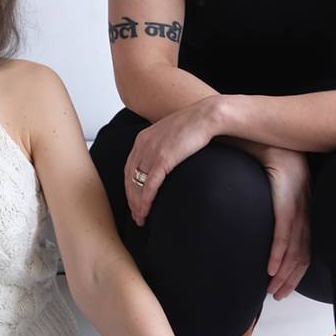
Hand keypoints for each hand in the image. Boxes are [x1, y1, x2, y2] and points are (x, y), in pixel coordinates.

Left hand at [124, 99, 216, 225]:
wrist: (206, 116)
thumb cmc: (194, 126)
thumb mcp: (171, 134)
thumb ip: (163, 145)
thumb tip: (166, 159)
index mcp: (142, 138)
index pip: (129, 168)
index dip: (129, 186)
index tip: (133, 201)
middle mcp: (142, 145)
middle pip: (129, 178)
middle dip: (131, 199)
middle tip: (136, 215)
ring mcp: (151, 152)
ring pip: (137, 184)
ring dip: (137, 204)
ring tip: (141, 218)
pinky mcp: (162, 159)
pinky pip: (149, 185)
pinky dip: (146, 200)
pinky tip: (145, 211)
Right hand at [259, 147, 311, 299]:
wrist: (243, 121)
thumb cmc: (247, 149)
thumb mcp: (260, 179)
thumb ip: (264, 200)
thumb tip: (255, 222)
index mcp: (302, 197)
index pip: (307, 243)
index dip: (296, 269)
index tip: (281, 287)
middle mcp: (305, 196)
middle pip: (306, 249)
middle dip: (293, 277)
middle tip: (277, 296)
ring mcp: (296, 191)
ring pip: (298, 243)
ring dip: (285, 271)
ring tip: (272, 290)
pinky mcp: (284, 185)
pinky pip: (284, 225)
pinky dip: (278, 251)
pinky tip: (270, 268)